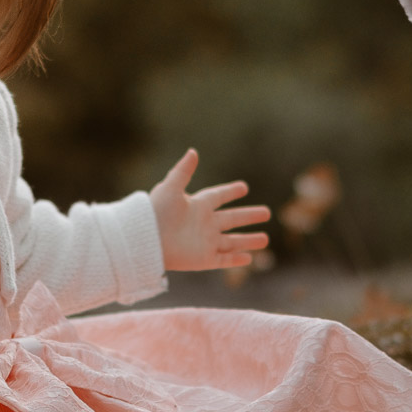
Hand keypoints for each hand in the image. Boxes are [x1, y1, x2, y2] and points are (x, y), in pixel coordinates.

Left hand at [149, 149, 270, 271]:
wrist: (145, 239)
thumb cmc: (154, 212)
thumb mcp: (170, 188)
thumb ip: (183, 171)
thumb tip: (193, 151)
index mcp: (197, 205)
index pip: (219, 197)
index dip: (231, 191)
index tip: (244, 187)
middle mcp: (204, 224)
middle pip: (232, 219)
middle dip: (249, 216)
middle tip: (267, 212)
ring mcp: (205, 243)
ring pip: (232, 241)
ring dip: (249, 240)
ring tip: (266, 239)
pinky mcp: (203, 259)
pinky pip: (223, 260)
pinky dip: (236, 259)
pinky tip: (250, 258)